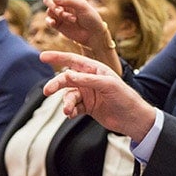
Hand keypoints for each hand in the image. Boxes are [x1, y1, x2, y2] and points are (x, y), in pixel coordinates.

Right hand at [25, 0, 110, 52]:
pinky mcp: (57, 24)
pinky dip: (50, 21)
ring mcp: (58, 13)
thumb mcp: (83, 6)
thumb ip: (68, 1)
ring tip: (72, 19)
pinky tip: (54, 24)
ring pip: (49, 11)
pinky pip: (48, 20)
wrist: (93, 34)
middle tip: (64, 13)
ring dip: (59, 15)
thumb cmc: (91, 17)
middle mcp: (61, 3)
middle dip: (54, 5)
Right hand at [41, 51, 155, 141]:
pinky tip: (71, 114)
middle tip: (47, 91)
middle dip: (57, 84)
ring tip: (68, 110)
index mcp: (96, 69)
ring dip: (66, 102)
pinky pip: (73, 107)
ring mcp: (89, 94)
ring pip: (69, 95)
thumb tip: (67, 74)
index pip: (74, 60)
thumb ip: (87, 79)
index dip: (58, 57)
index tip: (42, 57)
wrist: (133, 119)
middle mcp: (90, 80)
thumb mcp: (107, 85)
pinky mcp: (88, 107)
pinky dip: (70, 110)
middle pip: (67, 79)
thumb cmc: (125, 97)